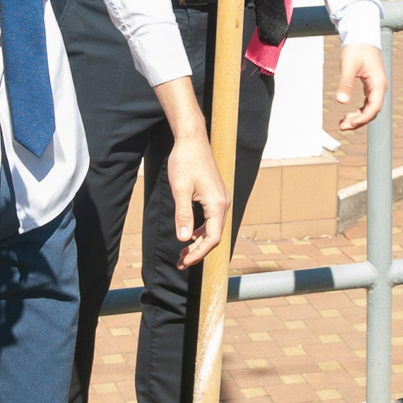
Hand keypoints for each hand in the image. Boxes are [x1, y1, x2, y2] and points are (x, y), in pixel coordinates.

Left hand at [162, 129, 229, 267]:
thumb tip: (183, 240)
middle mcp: (223, 204)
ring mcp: (221, 199)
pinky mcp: (215, 195)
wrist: (191, 140)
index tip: (184, 262)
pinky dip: (200, 230)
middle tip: (180, 262)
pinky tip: (189, 236)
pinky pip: (211, 219)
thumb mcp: (180, 190)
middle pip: (214, 236)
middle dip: (198, 251)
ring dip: (198, 242)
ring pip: (212, 228)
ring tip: (182, 253)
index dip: (198, 253)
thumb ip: (183, 215)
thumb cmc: (185, 162)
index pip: (212, 238)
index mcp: (217, 205)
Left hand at [334, 42, 387, 131]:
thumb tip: (341, 101)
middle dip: (358, 121)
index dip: (362, 118)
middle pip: (372, 111)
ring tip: (343, 123)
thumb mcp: (348, 65)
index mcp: (378, 83)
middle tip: (342, 127)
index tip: (350, 124)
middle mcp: (380, 87)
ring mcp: (376, 87)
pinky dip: (358, 111)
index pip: (374, 107)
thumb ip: (345, 83)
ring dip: (358, 117)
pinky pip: (367, 103)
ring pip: (370, 108)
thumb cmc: (357, 48)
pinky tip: (348, 115)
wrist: (362, 35)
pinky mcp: (371, 85)